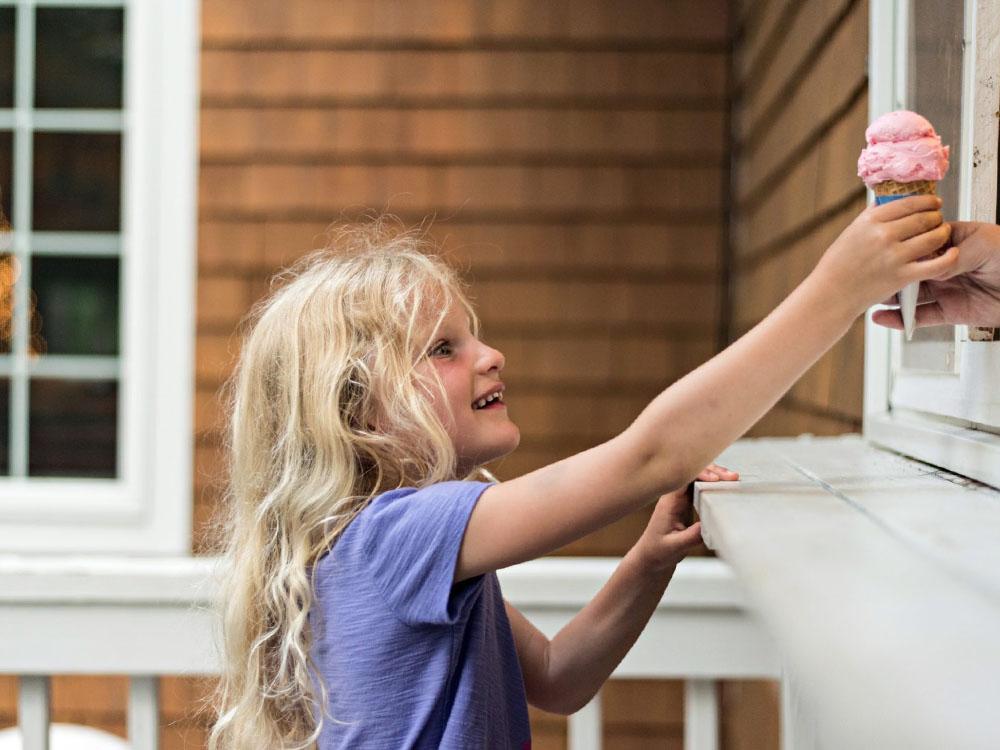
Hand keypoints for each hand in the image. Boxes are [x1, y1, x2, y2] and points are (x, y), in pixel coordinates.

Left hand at [632, 464, 738, 572]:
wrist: (650, 556)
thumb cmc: (657, 551)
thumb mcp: (675, 546)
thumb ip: (691, 536)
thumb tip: (711, 523)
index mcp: (669, 502)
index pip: (683, 479)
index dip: (701, 474)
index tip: (716, 480)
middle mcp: (674, 497)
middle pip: (693, 474)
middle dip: (713, 472)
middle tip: (733, 477)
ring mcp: (681, 499)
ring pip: (698, 479)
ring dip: (715, 477)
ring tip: (733, 479)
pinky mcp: (687, 503)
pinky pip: (700, 488)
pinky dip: (713, 485)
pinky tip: (725, 486)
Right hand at [811, 195, 956, 314]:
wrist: (830, 295)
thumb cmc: (836, 267)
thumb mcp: (849, 233)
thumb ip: (870, 218)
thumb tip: (886, 203)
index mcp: (870, 221)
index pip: (908, 202)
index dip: (927, 201)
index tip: (934, 202)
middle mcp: (883, 235)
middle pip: (923, 218)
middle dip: (936, 217)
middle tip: (939, 220)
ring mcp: (893, 256)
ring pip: (933, 237)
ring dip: (943, 233)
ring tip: (943, 234)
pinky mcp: (901, 276)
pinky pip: (935, 264)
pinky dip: (949, 258)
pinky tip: (952, 254)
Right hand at [871, 220, 999, 327]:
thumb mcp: (984, 245)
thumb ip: (952, 256)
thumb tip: (928, 267)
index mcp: (953, 242)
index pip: (920, 244)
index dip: (901, 247)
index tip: (884, 249)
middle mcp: (946, 266)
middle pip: (910, 270)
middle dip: (890, 274)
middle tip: (872, 277)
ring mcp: (946, 289)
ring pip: (911, 295)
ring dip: (891, 297)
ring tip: (872, 296)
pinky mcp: (950, 312)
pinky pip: (921, 316)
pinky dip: (901, 319)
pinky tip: (885, 317)